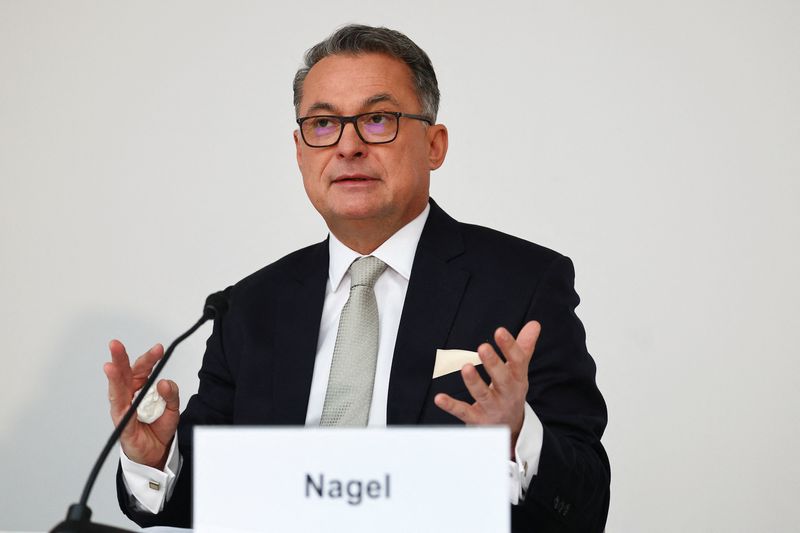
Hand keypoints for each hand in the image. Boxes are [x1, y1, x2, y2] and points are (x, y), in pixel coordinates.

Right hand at [103, 339, 179, 469]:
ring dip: (113, 379)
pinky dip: (123, 410)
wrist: (157, 451)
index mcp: (140, 387)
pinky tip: (124, 404)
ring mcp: (123, 410)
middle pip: (123, 374)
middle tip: (115, 345)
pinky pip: (123, 417)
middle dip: (119, 359)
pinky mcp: (124, 427)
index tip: (158, 349)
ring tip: (111, 367)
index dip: (149, 358)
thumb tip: (164, 383)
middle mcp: (129, 396)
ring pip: (117, 392)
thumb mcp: (173, 407)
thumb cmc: (159, 425)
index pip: (142, 369)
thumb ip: (171, 393)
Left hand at [434, 321, 540, 454]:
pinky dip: (451, 406)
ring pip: (483, 395)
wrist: (511, 429)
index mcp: (518, 379)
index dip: (509, 346)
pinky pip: (463, 412)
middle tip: (483, 347)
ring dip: (474, 382)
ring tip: (466, 367)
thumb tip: (534, 324)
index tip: (500, 331)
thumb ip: (524, 347)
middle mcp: (507, 394)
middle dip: (493, 363)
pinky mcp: (478, 420)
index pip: (517, 361)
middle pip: (502, 379)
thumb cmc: (510, 392)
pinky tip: (439, 398)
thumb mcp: (519, 371)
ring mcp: (492, 408)